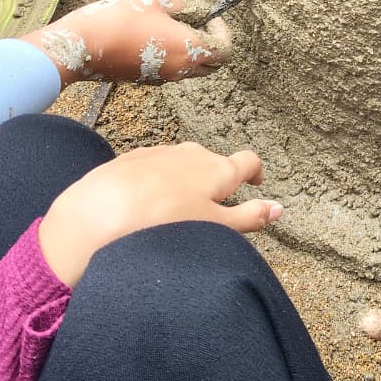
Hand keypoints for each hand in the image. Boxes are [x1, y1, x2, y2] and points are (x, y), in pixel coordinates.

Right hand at [22, 0, 231, 86]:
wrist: (81, 47)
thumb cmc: (119, 19)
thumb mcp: (154, 0)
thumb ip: (182, 5)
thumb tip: (197, 10)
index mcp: (189, 49)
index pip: (225, 50)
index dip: (223, 31)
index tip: (212, 16)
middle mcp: (180, 69)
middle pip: (212, 64)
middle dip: (212, 44)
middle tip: (197, 22)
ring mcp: (162, 79)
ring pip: (191, 69)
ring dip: (191, 51)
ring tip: (171, 26)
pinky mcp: (146, 81)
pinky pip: (171, 71)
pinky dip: (173, 57)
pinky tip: (154, 37)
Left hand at [38, 141, 280, 285]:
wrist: (100, 211)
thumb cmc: (164, 223)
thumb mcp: (215, 228)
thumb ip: (249, 217)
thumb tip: (280, 208)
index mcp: (217, 169)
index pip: (248, 161)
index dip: (255, 173)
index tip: (255, 184)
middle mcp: (192, 153)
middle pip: (213, 163)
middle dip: (216, 182)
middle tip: (211, 209)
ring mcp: (160, 153)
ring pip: (182, 164)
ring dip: (185, 181)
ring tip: (175, 210)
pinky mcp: (132, 158)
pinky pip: (153, 167)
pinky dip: (157, 182)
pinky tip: (145, 204)